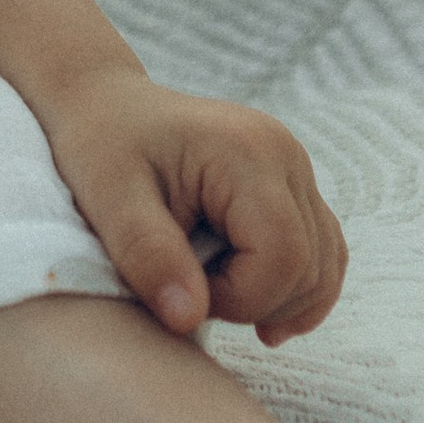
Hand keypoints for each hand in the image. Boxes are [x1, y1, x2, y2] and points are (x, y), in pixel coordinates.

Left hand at [42, 67, 347, 344]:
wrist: (103, 103)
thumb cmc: (99, 145)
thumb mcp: (106, 199)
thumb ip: (147, 255)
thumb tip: (188, 319)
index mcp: (246, 151)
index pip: (284, 256)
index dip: (240, 298)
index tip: (180, 291)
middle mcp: (285, 155)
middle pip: (310, 267)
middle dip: (254, 303)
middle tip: (189, 290)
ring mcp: (295, 168)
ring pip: (324, 265)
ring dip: (275, 300)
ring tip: (212, 291)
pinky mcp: (291, 185)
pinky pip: (320, 252)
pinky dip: (293, 288)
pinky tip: (252, 305)